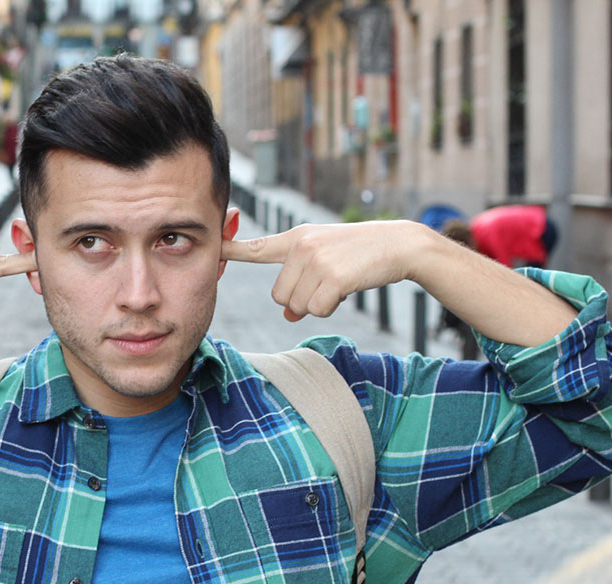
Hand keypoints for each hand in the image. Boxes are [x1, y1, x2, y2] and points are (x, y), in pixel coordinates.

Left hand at [221, 221, 427, 320]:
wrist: (399, 244)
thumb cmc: (361, 255)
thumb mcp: (327, 263)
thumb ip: (302, 284)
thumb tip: (289, 316)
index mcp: (297, 239)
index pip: (257, 248)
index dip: (231, 251)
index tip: (212, 249)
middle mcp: (301, 246)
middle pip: (280, 297)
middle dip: (301, 300)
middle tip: (328, 284)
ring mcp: (316, 260)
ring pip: (297, 307)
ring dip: (318, 304)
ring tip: (340, 282)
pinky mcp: (332, 276)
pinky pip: (316, 310)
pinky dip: (332, 308)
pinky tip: (347, 289)